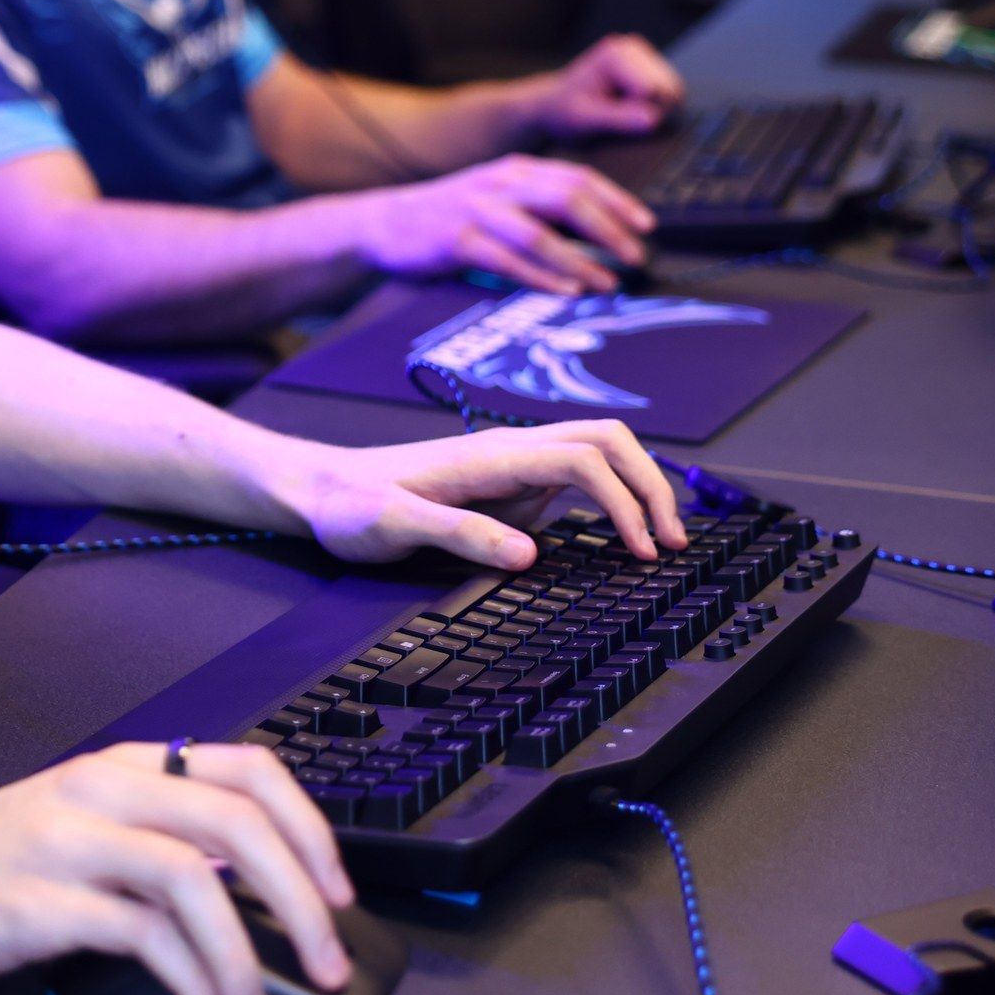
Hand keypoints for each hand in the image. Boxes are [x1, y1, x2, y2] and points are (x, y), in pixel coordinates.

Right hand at [0, 741, 353, 994]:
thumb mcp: (81, 827)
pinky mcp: (42, 901)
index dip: (309, 827)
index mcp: (124, 768)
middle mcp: (104, 791)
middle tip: (328, 961)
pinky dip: (191, 986)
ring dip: (246, 960)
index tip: (337, 889)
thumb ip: (159, 839)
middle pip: (237, 824)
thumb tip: (253, 886)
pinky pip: (144, 939)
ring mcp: (71, 841)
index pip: (247, 769)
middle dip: (302, 900)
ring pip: (196, 882)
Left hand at [267, 416, 687, 571]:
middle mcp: (512, 450)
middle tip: (673, 543)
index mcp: (490, 455)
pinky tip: (621, 536)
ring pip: (600, 453)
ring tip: (661, 540)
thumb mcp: (392, 526)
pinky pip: (579, 479)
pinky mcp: (511, 485)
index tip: (642, 552)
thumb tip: (530, 554)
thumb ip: (458, 534)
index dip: (623, 502)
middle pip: (608, 440)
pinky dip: (614, 498)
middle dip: (650, 484)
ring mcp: (514, 465)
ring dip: (638, 487)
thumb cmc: (350, 505)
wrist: (321, 489)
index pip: (583, 459)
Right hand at [344, 154, 654, 291]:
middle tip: (636, 255)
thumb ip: (538, 205)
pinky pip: (505, 260)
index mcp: (515, 169)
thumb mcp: (496, 196)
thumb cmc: (447, 216)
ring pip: (540, 233)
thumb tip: (595, 230)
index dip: (616, 201)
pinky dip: (539, 277)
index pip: (577, 178)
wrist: (383, 222)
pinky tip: (565, 290)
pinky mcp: (455, 240)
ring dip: (580, 260)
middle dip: (608, 229)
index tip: (645, 225)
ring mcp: (476, 210)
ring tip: (607, 283)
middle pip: (566, 199)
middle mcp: (499, 183)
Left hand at [522, 34, 684, 139]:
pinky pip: (670, 94)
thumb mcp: (585, 120)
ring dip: (652, 109)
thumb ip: (618, 119)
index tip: (609, 116)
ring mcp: (644, 55)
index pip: (651, 91)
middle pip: (668, 90)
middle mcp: (633, 47)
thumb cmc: (564, 113)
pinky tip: (628, 106)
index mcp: (615, 54)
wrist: (555, 107)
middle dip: (649, 110)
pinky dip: (654, 106)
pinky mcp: (651, 68)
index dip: (637, 113)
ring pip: (673, 93)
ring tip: (619, 110)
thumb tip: (653, 120)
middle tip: (615, 115)